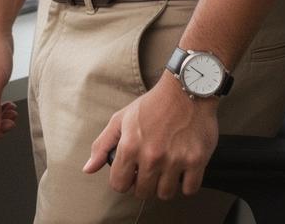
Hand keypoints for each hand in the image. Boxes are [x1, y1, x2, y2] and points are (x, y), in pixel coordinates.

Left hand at [83, 74, 219, 200]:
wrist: (186, 89)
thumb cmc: (153, 103)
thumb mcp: (122, 118)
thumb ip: (103, 145)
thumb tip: (88, 169)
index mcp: (130, 146)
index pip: (119, 185)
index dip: (124, 180)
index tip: (132, 173)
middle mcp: (152, 156)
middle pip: (143, 192)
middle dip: (144, 183)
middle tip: (150, 169)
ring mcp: (175, 159)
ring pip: (165, 194)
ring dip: (165, 184)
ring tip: (167, 168)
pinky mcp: (196, 160)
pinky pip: (189, 189)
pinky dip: (186, 183)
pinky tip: (183, 168)